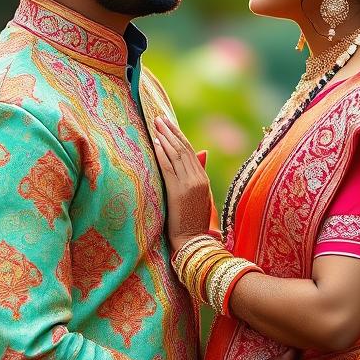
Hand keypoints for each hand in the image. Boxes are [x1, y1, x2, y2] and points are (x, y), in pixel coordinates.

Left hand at [153, 114, 215, 248]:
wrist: (192, 242)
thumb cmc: (193, 222)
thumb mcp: (200, 197)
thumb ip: (198, 174)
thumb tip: (202, 152)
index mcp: (203, 179)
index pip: (190, 152)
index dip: (179, 136)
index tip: (169, 124)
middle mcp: (198, 178)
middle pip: (183, 149)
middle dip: (171, 131)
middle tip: (159, 118)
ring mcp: (189, 184)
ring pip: (176, 155)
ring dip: (165, 137)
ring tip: (156, 124)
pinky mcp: (178, 191)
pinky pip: (169, 167)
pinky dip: (162, 153)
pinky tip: (156, 142)